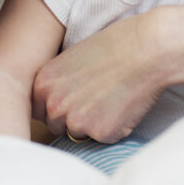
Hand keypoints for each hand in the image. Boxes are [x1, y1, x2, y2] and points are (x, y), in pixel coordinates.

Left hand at [31, 14, 163, 143]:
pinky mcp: (101, 133)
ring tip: (111, 97)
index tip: (71, 99)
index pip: (37, 110)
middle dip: (72, 117)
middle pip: (55, 126)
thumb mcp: (71, 58)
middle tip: (96, 97)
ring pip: (79, 134)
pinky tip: (124, 105)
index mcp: (43, 84)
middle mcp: (54, 105)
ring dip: (93, 123)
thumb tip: (55, 102)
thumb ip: (57, 83)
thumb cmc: (113, 46)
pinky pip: (103, 138)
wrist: (146, 50)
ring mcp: (77, 122)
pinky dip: (114, 127)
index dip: (56, 106)